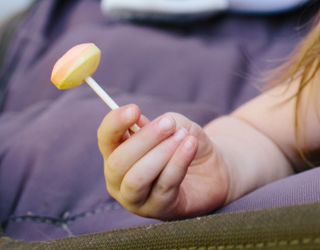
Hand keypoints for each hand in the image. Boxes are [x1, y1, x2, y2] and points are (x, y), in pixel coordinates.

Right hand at [99, 105, 229, 219]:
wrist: (214, 167)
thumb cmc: (186, 142)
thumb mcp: (174, 125)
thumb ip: (158, 123)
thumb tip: (139, 122)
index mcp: (116, 153)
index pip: (106, 139)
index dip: (115, 124)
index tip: (134, 109)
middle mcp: (118, 180)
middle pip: (118, 161)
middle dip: (145, 139)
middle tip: (169, 123)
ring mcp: (135, 199)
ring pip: (136, 178)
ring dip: (161, 153)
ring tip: (183, 136)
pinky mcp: (159, 209)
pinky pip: (164, 185)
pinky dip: (178, 162)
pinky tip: (191, 145)